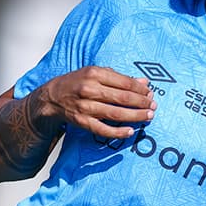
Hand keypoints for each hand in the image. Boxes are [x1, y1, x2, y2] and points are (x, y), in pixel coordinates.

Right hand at [35, 66, 155, 138]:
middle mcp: (89, 89)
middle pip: (123, 98)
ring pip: (116, 113)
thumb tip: (143, 82)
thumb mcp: (95, 73)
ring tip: (148, 116)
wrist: (52, 97)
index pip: (124, 82)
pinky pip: (103, 129)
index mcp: (94, 73)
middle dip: (142, 102)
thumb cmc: (77, 83)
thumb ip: (119, 77)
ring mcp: (85, 107)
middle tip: (153, 106)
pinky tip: (130, 131)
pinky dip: (117, 132)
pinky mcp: (82, 121)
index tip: (150, 93)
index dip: (140, 89)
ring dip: (135, 116)